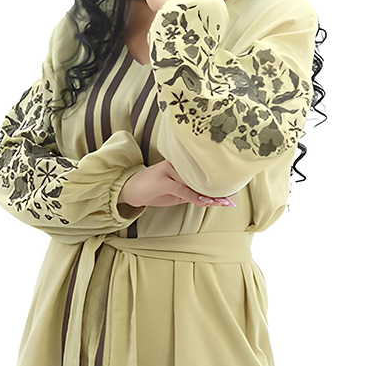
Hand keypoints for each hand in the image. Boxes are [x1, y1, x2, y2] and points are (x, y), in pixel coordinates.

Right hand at [118, 160, 238, 208]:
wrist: (129, 189)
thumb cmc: (153, 190)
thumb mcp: (174, 193)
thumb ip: (190, 193)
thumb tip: (209, 198)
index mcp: (181, 165)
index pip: (202, 173)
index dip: (218, 180)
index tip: (233, 187)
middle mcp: (177, 164)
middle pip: (202, 176)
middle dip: (219, 187)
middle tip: (235, 194)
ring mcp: (169, 170)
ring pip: (195, 182)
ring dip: (211, 194)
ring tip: (226, 200)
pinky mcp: (162, 179)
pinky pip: (183, 189)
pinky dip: (195, 197)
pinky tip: (207, 201)